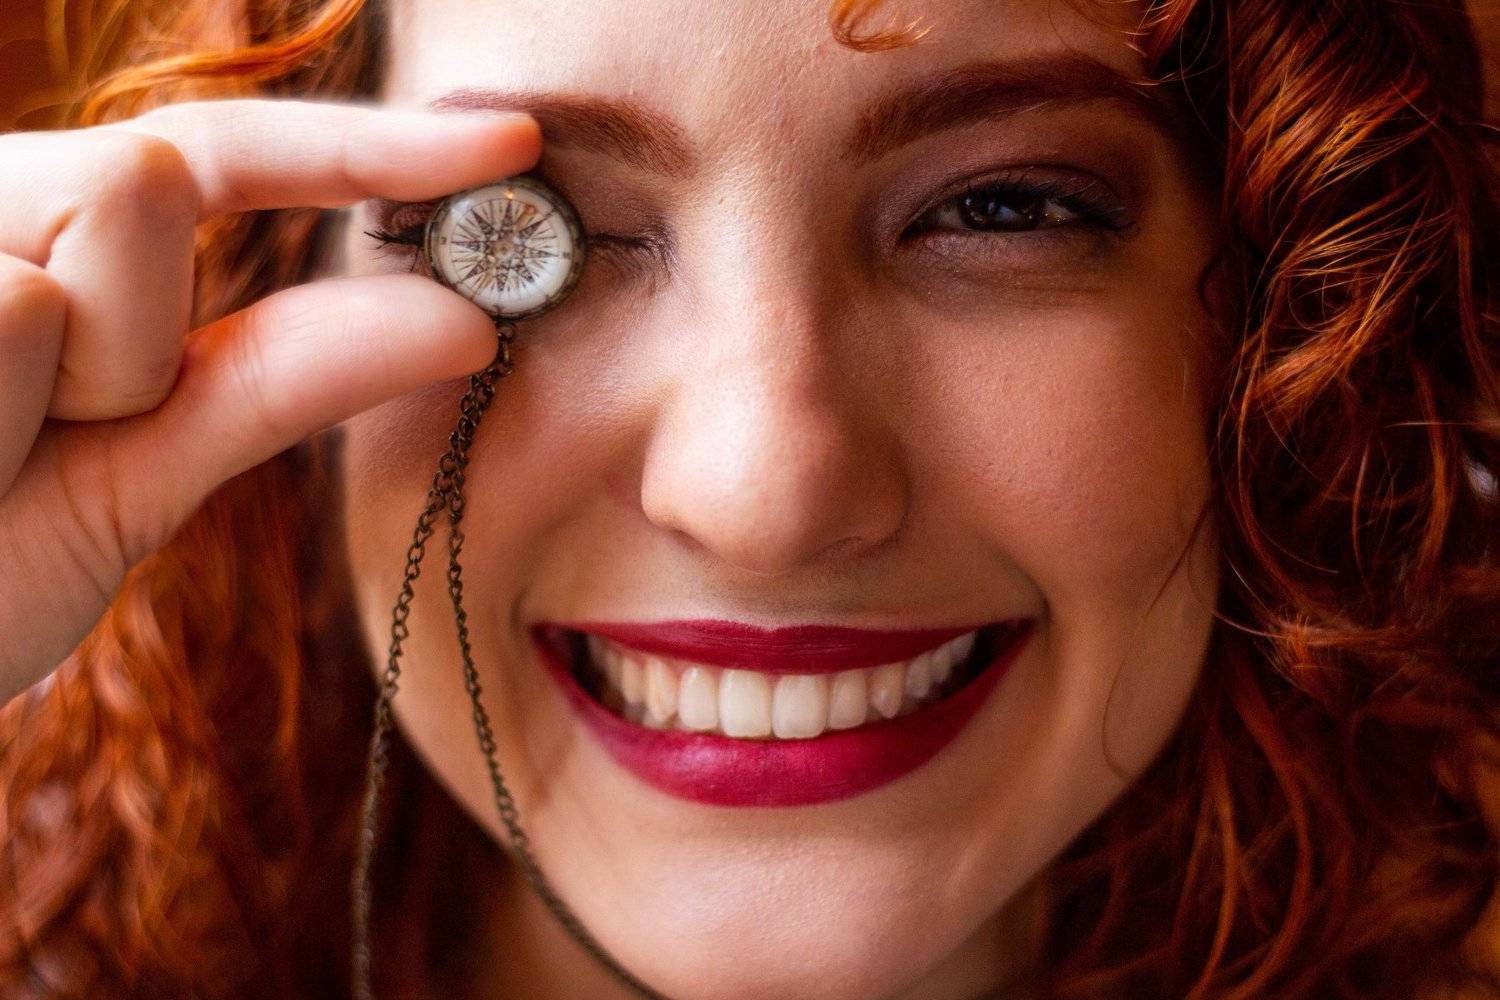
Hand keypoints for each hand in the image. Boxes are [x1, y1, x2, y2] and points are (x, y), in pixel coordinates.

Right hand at [0, 98, 540, 705]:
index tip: (513, 145)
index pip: (218, 152)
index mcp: (48, 243)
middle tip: (27, 443)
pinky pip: (9, 318)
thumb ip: (277, 381)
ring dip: (44, 403)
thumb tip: (463, 325)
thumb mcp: (136, 472)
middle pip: (147, 184)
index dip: (365, 142)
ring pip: (66, 274)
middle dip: (129, 340)